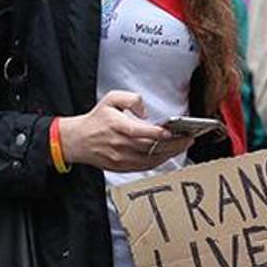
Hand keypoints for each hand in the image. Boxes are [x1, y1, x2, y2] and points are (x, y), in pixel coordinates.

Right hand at [58, 91, 183, 171]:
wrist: (78, 141)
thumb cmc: (96, 120)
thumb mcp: (110, 99)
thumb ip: (131, 98)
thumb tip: (145, 111)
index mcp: (118, 127)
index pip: (142, 132)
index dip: (159, 134)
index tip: (172, 132)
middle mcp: (121, 145)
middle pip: (151, 147)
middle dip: (173, 144)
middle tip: (188, 139)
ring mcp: (122, 158)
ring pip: (151, 159)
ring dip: (170, 154)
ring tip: (183, 145)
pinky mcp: (122, 167)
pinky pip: (145, 166)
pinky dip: (159, 161)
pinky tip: (168, 154)